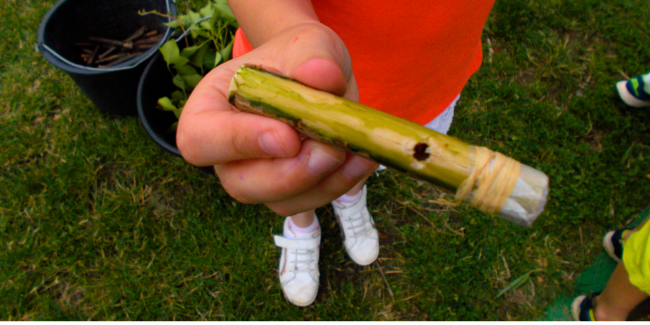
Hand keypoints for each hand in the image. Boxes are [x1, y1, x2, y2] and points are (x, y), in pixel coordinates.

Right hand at [176, 23, 377, 215]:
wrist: (317, 74)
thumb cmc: (299, 57)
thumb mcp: (306, 44)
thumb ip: (310, 56)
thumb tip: (321, 76)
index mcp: (208, 109)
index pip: (200, 140)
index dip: (238, 144)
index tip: (287, 136)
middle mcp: (226, 153)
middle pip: (241, 184)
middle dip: (291, 173)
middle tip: (329, 148)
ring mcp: (257, 178)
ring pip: (280, 202)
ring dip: (323, 183)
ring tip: (356, 150)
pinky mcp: (290, 192)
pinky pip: (310, 202)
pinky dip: (340, 184)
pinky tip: (362, 158)